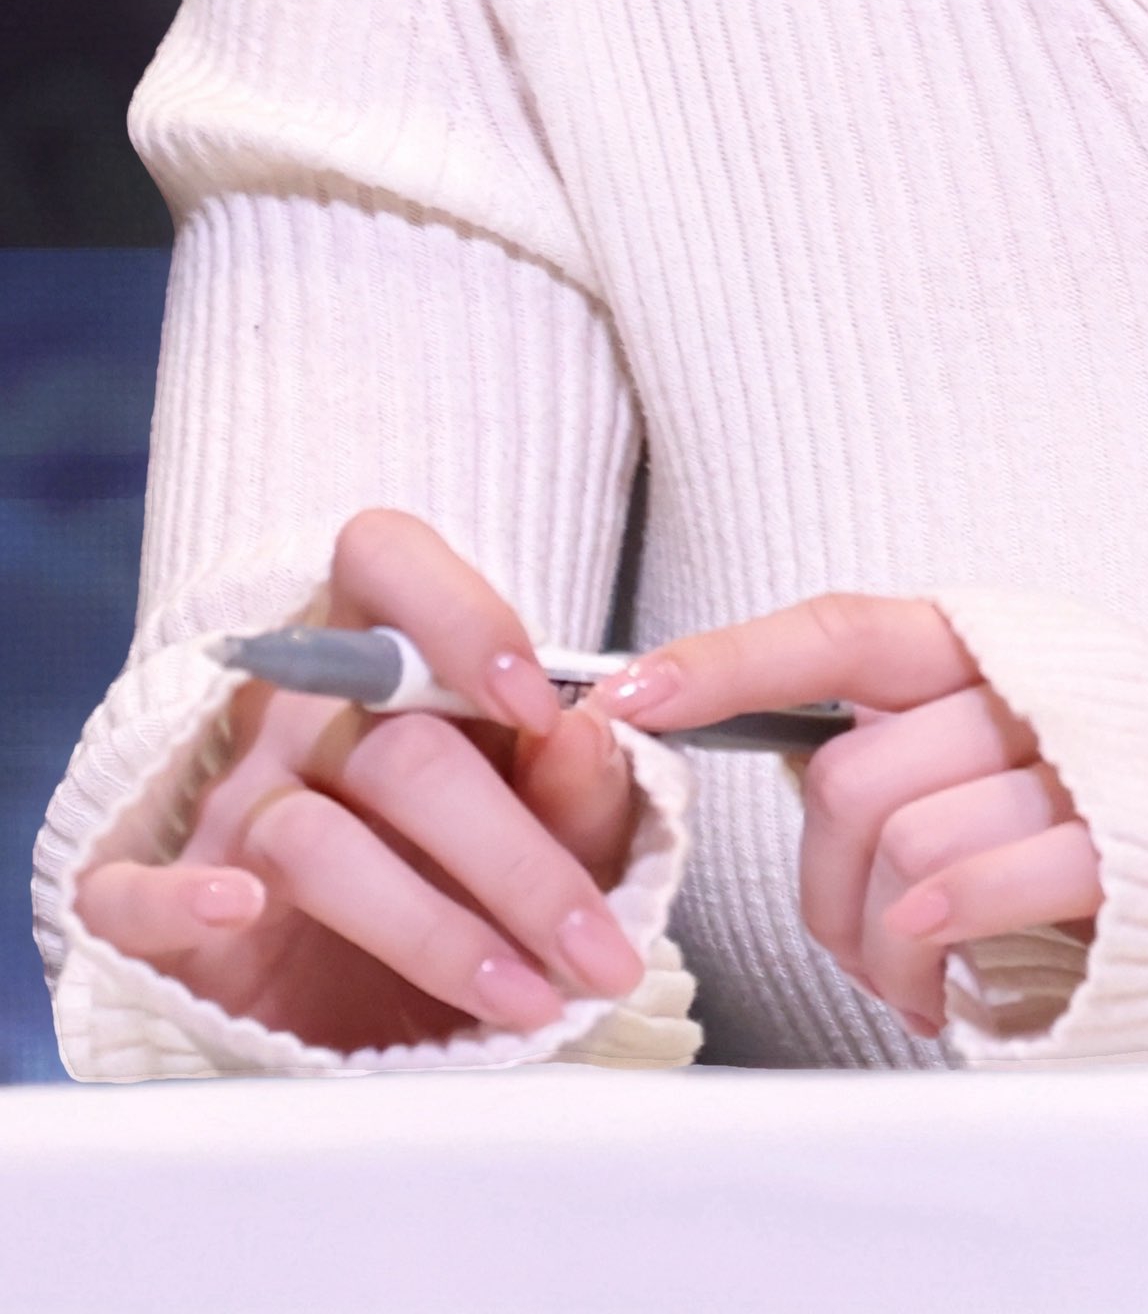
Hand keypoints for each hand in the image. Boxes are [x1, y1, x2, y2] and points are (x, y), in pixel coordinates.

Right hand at [76, 508, 647, 1053]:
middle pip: (400, 750)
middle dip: (519, 860)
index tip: (539, 710)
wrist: (373, 1007)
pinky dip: (175, 898)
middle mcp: (295, 715)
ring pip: (317, 843)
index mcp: (382, 655)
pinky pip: (129, 892)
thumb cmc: (469, 882)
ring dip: (437, 933)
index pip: (385, 559)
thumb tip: (585, 732)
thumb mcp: (551, 831)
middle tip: (598, 949)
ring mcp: (224, 809)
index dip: (461, 616)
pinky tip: (239, 909)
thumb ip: (578, 785)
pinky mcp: (157, 912)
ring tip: (529, 1001)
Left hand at [605, 594, 1098, 1035]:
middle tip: (864, 942)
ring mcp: (1084, 761)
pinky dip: (942, 935)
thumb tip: (768, 762)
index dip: (729, 659)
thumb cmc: (1124, 805)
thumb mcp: (1013, 743)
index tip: (630, 694)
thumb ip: (912, 738)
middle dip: (829, 883)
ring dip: (884, 941)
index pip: (841, 631)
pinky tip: (945, 975)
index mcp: (991, 643)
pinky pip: (985, 882)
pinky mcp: (1128, 846)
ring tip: (917, 978)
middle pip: (855, 774)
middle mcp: (1031, 684)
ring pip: (908, 843)